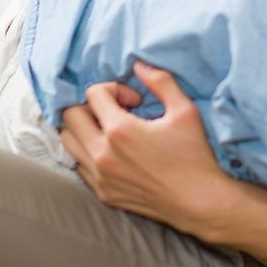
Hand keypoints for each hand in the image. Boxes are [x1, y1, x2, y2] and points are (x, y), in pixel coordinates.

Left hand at [59, 62, 227, 233]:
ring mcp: (99, 177)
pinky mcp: (103, 193)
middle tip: (117, 111)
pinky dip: (89, 152)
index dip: (114, 89)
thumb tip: (140, 65)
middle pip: (70, 116)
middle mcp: (102, 154)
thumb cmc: (194, 155)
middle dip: (92, 106)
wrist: (198, 201)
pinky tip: (115, 152)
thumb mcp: (185, 111)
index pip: (93, 94)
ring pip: (68, 141)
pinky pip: (79, 165)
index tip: (136, 101)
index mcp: (119, 130)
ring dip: (85, 128)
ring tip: (110, 130)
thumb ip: (161, 82)